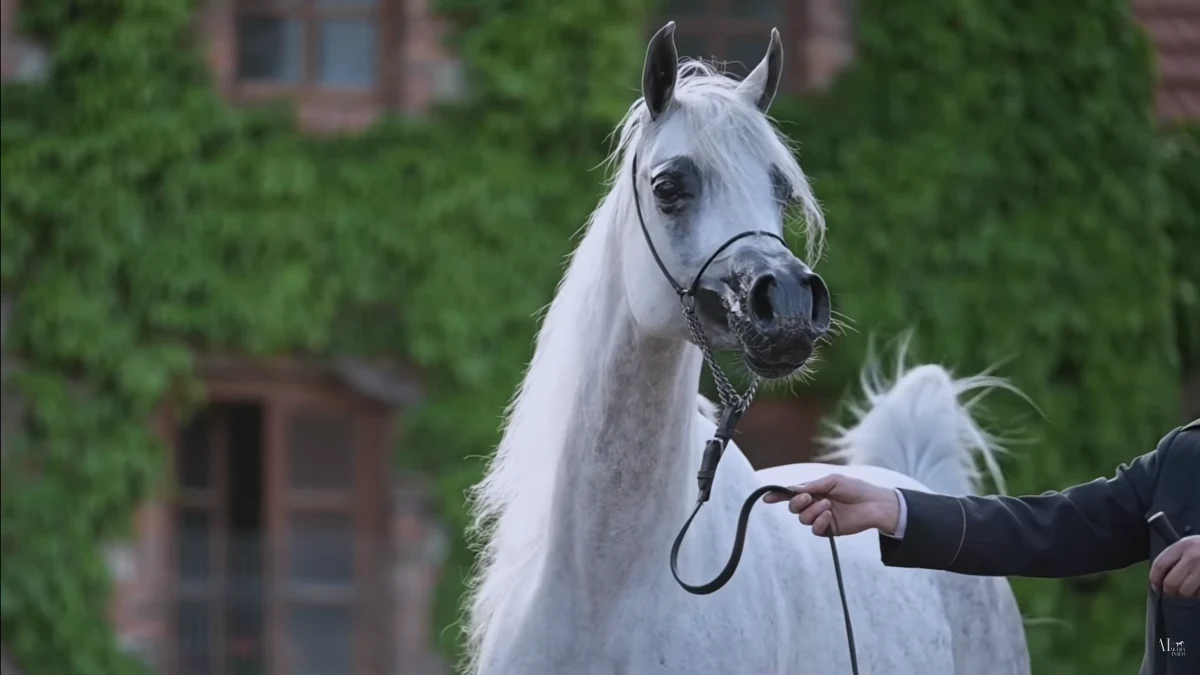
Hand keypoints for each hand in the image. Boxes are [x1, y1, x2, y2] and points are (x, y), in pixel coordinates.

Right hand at [762, 473, 900, 536]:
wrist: (873, 503)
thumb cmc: (855, 488)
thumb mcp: (832, 481)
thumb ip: (812, 486)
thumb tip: (793, 490)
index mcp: (814, 491)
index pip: (792, 494)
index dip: (778, 495)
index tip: (767, 498)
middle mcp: (814, 504)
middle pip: (793, 508)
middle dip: (797, 503)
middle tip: (809, 498)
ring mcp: (821, 517)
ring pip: (803, 519)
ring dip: (813, 511)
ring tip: (828, 505)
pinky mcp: (829, 529)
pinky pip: (815, 529)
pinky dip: (819, 522)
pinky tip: (829, 516)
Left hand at [1150, 535, 1199, 599]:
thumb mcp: (1189, 546)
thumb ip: (1174, 558)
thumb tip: (1158, 579)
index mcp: (1183, 546)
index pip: (1160, 565)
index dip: (1155, 580)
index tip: (1156, 586)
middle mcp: (1193, 557)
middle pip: (1170, 583)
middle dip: (1169, 591)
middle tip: (1172, 592)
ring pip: (1185, 592)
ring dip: (1185, 595)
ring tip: (1190, 589)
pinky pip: (1199, 594)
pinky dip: (1198, 595)